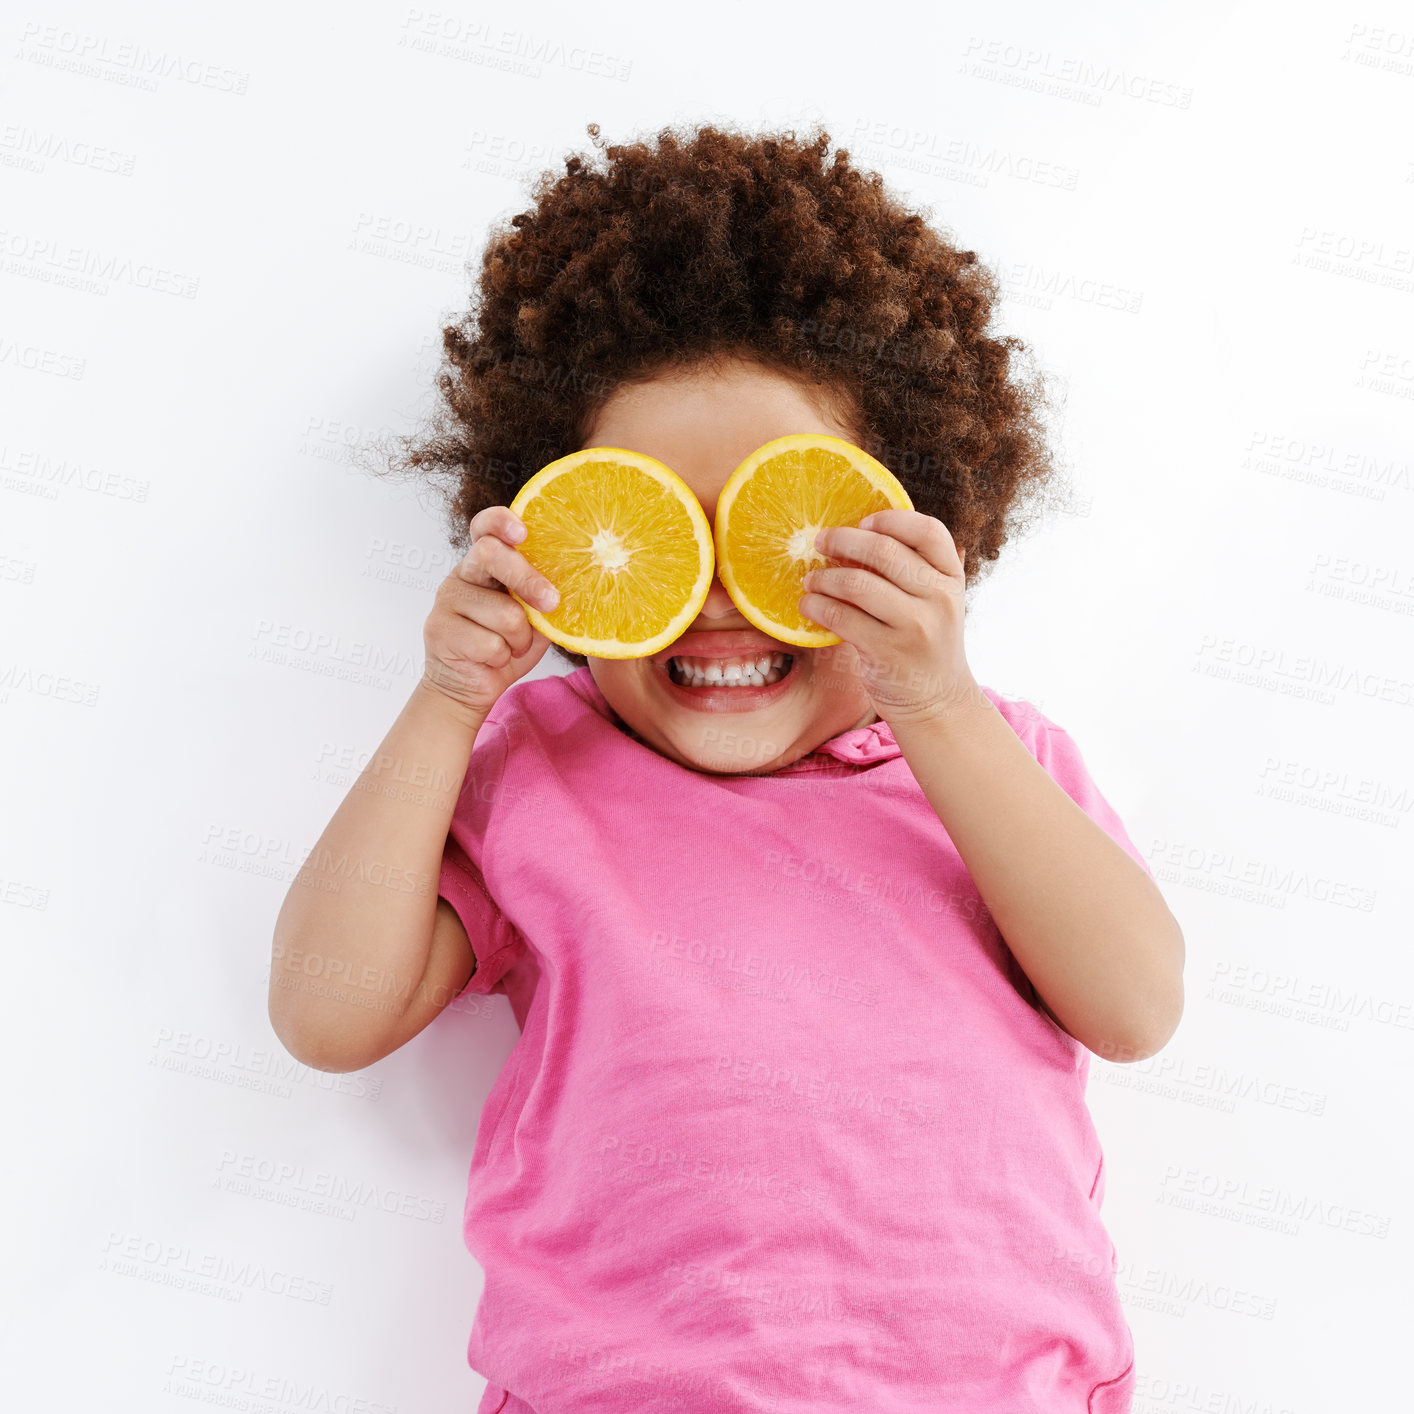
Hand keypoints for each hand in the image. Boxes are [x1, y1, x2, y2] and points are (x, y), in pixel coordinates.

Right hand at [421, 505, 558, 721]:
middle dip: (529, 580)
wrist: (472, 685)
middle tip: (550, 602)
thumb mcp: (534, 615)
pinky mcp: (440, 630)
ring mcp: (447, 600)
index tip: (523, 533)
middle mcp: (463, 574)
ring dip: (520, 639)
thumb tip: (591, 580)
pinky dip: (503, 657)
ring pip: (503, 612)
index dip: (501, 521)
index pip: (485, 527)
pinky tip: (492, 659)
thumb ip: (546, 594)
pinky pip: (490, 643)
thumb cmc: (507, 644)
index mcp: (485, 564)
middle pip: (491, 555)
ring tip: (512, 646)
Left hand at [799, 509, 978, 724]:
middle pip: (885, 551)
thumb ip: (914, 571)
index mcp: (952, 578)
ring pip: (857, 584)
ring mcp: (915, 626)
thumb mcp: (936, 603)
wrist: (937, 701)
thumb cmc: (925, 644)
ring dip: (824, 577)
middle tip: (820, 541)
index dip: (892, 519)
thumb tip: (858, 534)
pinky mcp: (887, 651)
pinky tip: (808, 606)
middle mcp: (939, 598)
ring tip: (810, 579)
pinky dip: (817, 607)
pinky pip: (841, 618)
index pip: (929, 531)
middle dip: (843, 541)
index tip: (863, 521)